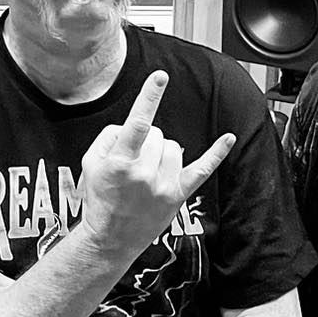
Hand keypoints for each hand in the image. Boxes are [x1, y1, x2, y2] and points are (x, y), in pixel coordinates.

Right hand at [76, 71, 234, 257]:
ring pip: (173, 146)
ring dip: (162, 151)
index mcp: (120, 162)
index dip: (149, 97)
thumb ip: (108, 137)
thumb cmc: (100, 198)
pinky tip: (228, 139)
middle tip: (134, 159)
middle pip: (156, 133)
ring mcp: (163, 185)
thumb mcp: (89, 163)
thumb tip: (130, 125)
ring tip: (148, 168)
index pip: (138, 123)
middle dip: (146, 139)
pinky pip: (202, 169)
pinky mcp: (178, 195)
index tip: (160, 77)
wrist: (111, 239)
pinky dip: (216, 153)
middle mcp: (144, 173)